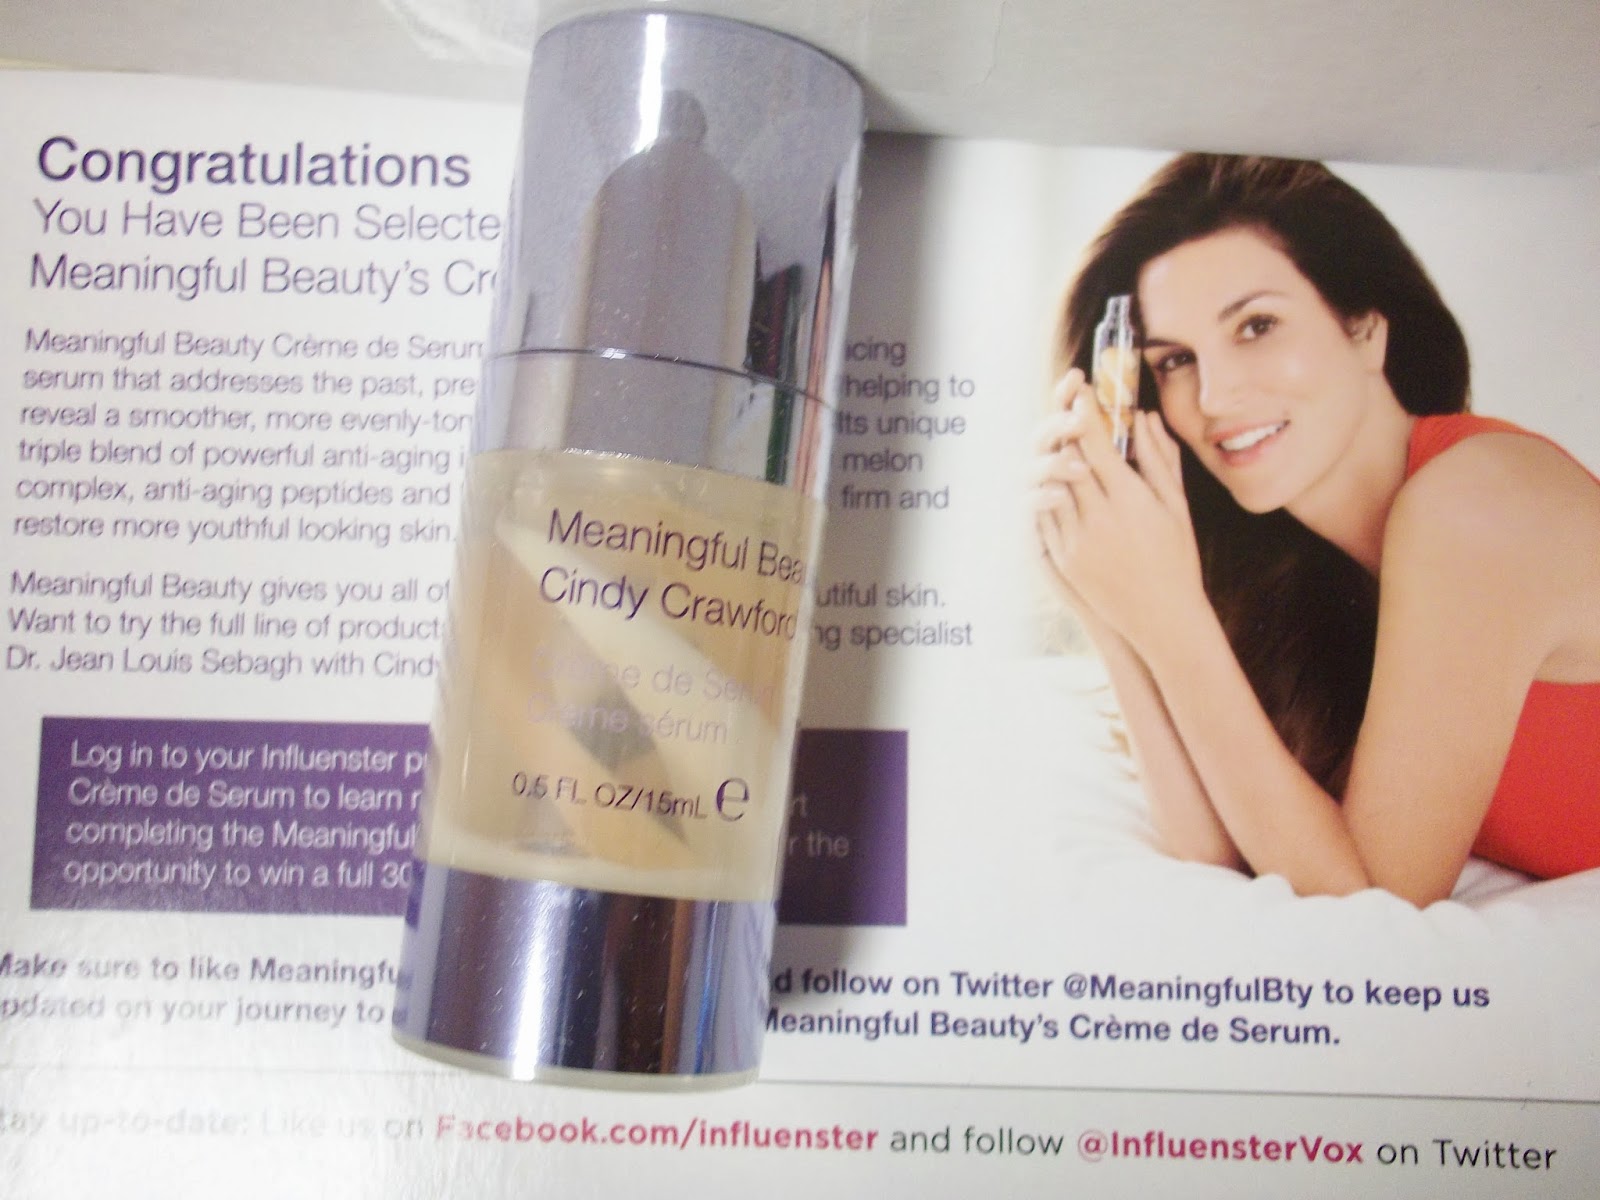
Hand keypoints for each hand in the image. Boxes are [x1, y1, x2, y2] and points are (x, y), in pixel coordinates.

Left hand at [1030, 371, 1206, 656]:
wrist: (1161, 618)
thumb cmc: (1177, 558)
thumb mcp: (1176, 506)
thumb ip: (1159, 459)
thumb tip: (1145, 418)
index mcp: (1130, 500)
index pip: (1097, 444)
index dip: (1086, 414)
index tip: (1080, 392)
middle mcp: (1098, 518)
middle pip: (1069, 460)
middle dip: (1067, 432)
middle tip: (1066, 414)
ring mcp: (1076, 540)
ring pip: (1052, 485)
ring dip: (1054, 463)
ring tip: (1060, 449)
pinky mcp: (1063, 559)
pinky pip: (1046, 516)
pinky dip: (1048, 495)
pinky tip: (1054, 485)